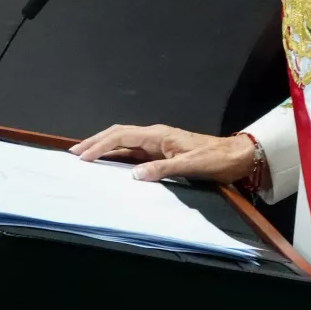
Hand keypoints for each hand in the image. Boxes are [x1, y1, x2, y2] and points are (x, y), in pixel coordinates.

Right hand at [69, 124, 255, 183]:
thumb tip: (135, 175)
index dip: (100, 145)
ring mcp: (158, 143)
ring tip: (85, 156)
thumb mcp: (190, 166)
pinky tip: (110, 162)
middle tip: (75, 153)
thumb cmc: (215, 159)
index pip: (122, 135)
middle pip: (118, 134)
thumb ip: (162, 170)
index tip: (83, 156)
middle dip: (95, 142)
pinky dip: (117, 154)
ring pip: (124, 142)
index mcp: (159, 135)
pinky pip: (134, 151)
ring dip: (104, 147)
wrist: (236, 156)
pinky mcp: (162, 152)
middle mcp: (155, 136)